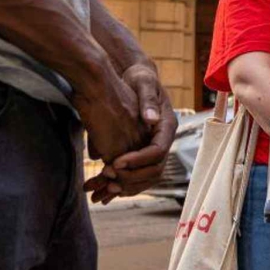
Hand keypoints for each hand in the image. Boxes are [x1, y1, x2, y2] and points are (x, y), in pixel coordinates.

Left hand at [83, 65, 177, 203]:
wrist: (135, 78)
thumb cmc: (140, 78)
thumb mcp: (144, 83)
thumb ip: (147, 100)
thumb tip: (151, 119)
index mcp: (167, 126)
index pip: (157, 151)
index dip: (137, 160)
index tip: (115, 162)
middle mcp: (161, 141)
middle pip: (154, 170)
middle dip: (131, 178)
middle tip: (107, 179)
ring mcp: (151, 148)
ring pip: (145, 178)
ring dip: (125, 187)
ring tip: (102, 192)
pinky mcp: (140, 151)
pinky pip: (135, 175)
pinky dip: (120, 184)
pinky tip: (101, 191)